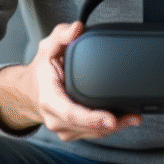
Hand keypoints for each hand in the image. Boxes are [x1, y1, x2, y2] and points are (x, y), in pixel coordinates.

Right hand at [0, 22, 141, 140]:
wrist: (29, 92)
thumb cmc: (41, 71)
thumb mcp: (48, 48)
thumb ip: (62, 35)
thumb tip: (77, 28)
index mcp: (49, 99)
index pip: (71, 113)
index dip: (91, 118)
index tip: (110, 119)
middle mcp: (55, 118)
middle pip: (87, 127)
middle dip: (112, 124)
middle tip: (133, 117)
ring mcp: (63, 129)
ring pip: (92, 134)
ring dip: (114, 128)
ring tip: (133, 118)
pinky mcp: (71, 133)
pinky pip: (91, 134)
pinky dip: (107, 128)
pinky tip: (121, 120)